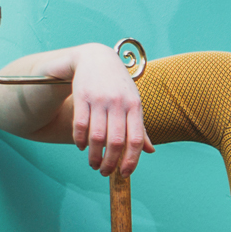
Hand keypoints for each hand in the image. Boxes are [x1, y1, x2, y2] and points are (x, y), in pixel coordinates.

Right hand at [69, 43, 152, 176]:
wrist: (96, 58)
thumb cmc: (119, 85)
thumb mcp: (134, 102)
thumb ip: (140, 127)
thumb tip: (151, 152)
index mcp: (135, 107)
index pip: (136, 140)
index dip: (131, 160)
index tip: (125, 174)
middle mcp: (119, 104)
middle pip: (116, 142)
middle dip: (110, 163)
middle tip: (105, 173)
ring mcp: (100, 100)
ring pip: (97, 136)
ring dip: (94, 156)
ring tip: (93, 164)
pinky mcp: (82, 96)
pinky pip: (80, 124)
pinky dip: (79, 140)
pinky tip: (82, 147)